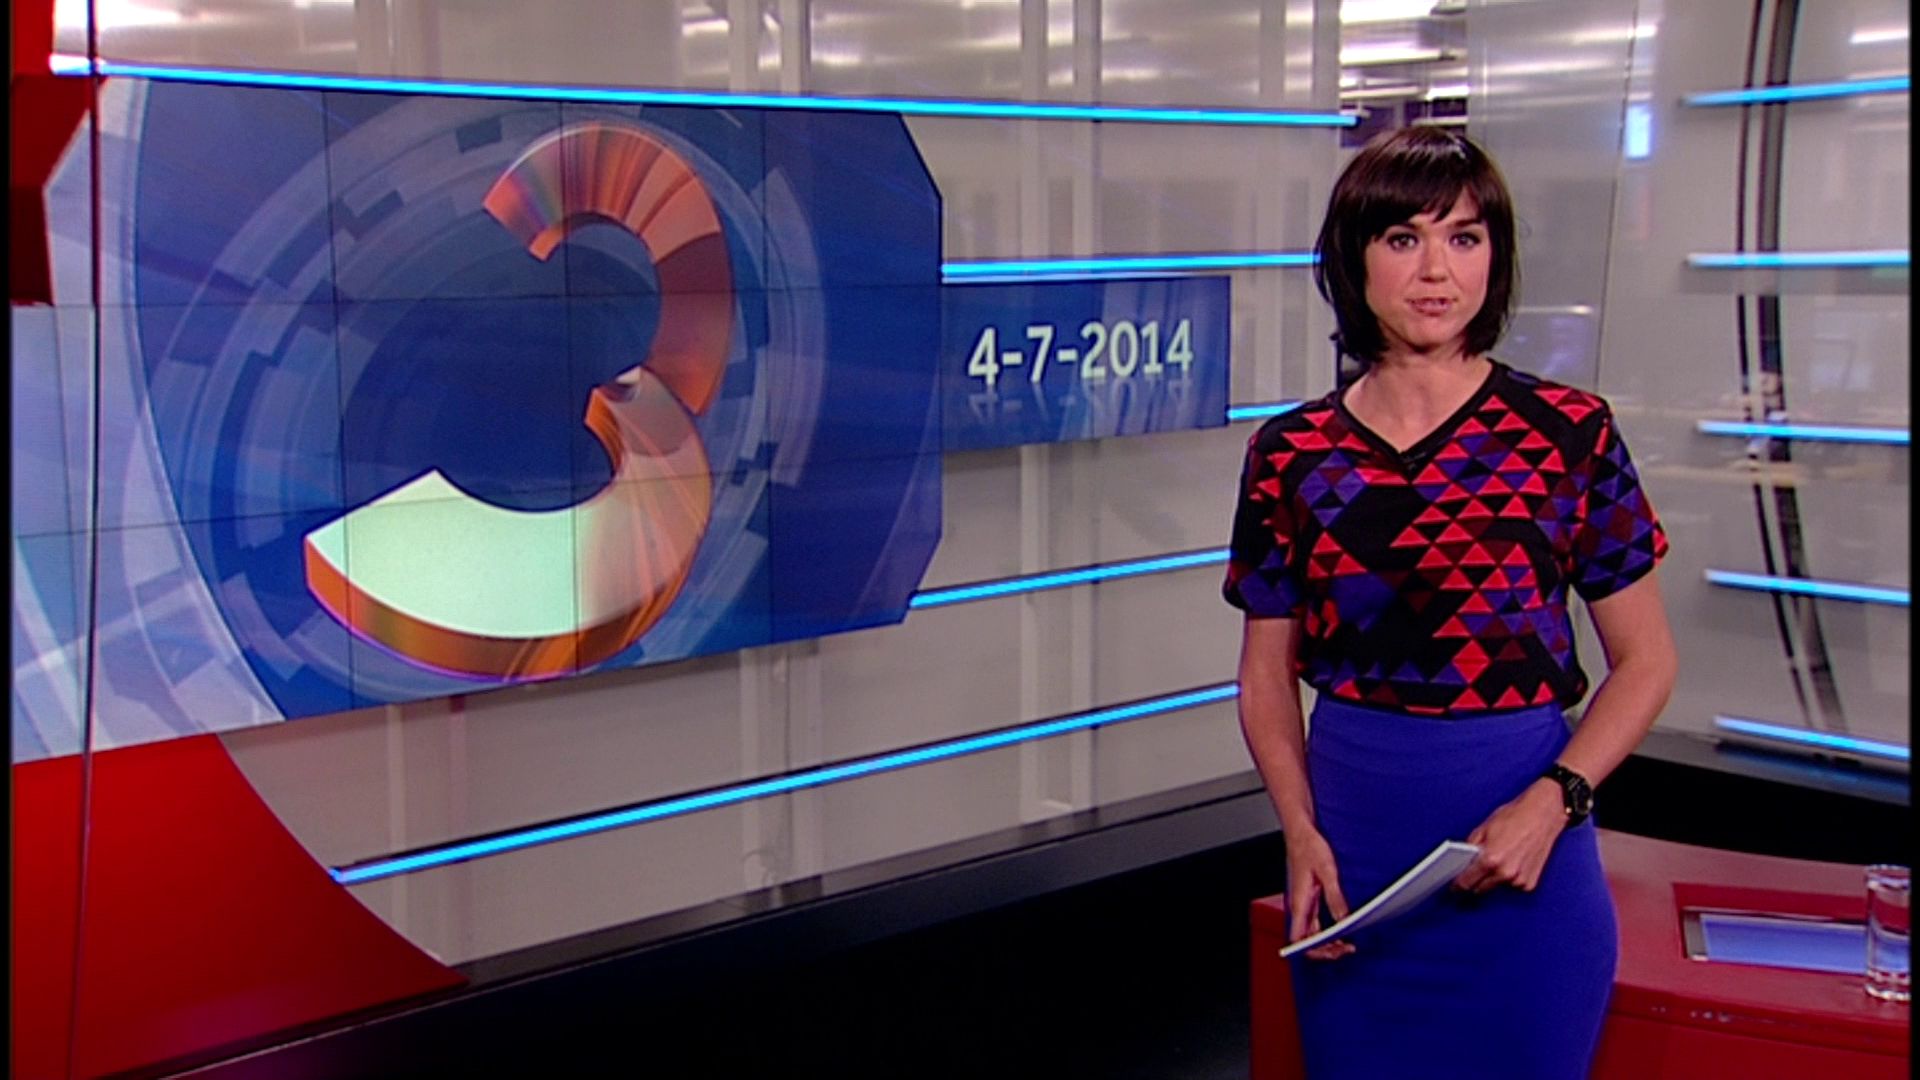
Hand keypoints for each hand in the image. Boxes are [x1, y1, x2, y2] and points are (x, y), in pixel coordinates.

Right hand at [1285, 828, 1355, 959]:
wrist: (1299, 830)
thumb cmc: (1308, 847)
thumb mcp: (1327, 871)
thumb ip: (1335, 897)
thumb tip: (1344, 920)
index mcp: (1298, 903)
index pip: (1299, 940)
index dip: (1316, 951)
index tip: (1337, 949)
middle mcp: (1298, 907)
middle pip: (1307, 941)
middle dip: (1327, 949)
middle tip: (1349, 948)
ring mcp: (1303, 904)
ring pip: (1312, 933)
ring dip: (1328, 941)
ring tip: (1348, 941)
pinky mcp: (1308, 899)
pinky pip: (1316, 923)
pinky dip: (1328, 931)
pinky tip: (1342, 928)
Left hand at [1452, 780, 1565, 893]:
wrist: (1543, 814)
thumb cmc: (1515, 817)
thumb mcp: (1484, 828)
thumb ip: (1470, 847)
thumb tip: (1461, 861)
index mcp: (1490, 860)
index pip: (1466, 882)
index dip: (1457, 885)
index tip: (1453, 886)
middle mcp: (1505, 873)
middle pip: (1480, 889)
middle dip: (1474, 881)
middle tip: (1474, 870)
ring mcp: (1519, 881)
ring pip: (1497, 887)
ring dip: (1494, 879)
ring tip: (1500, 859)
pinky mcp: (1530, 883)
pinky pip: (1512, 886)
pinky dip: (1510, 878)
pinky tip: (1513, 861)